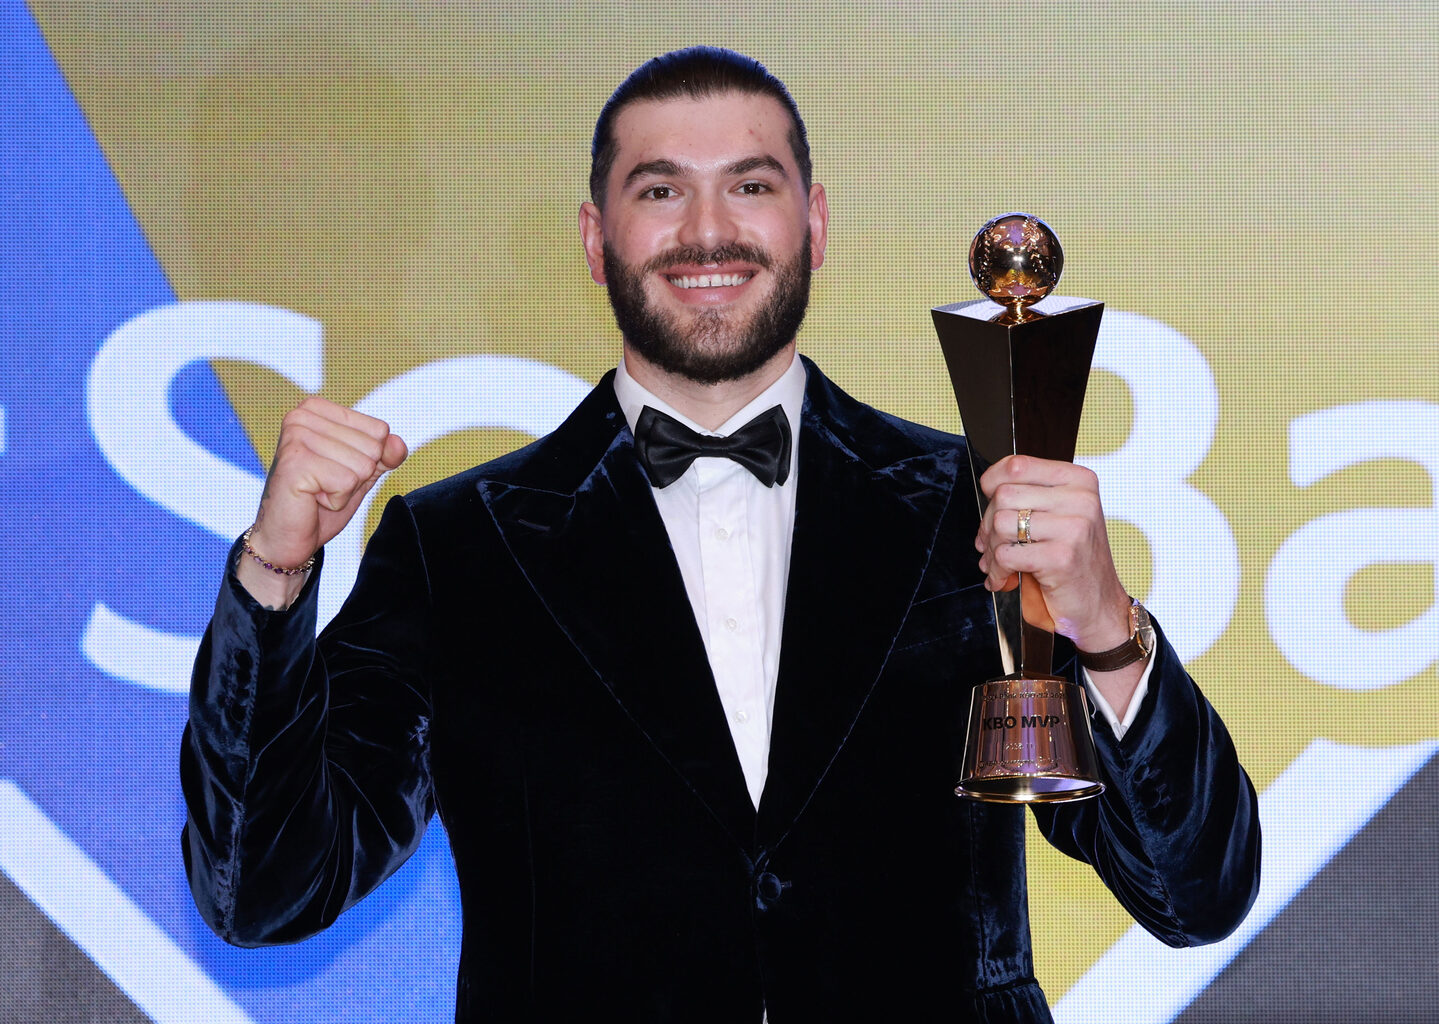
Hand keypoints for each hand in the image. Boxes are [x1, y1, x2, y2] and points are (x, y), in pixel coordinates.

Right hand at [239, 397, 406, 605]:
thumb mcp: (361, 473)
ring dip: (345, 489)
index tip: (335, 471)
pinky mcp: (296, 462)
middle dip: (356, 477)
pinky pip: (347, 482)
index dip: (366, 460)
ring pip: (363, 465)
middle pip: (373, 447)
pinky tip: (312, 499)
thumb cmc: (320, 501)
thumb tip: (398, 443)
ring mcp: (296, 437)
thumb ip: (384, 454)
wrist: (286, 537)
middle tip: (325, 485)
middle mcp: (302, 416)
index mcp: (317, 409)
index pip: (379, 430)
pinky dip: (336, 499)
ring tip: (317, 492)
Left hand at [974, 454, 1130, 653]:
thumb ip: (1029, 497)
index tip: (990, 506)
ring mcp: (1074, 527)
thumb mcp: (1058, 517)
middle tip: (991, 546)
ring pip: (1000, 524)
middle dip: (988, 525)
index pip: (1017, 465)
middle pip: (1003, 495)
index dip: (991, 486)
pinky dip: (997, 572)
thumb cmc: (1073, 562)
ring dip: (991, 551)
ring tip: (1000, 565)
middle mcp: (1081, 499)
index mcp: (1079, 481)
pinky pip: (1005, 555)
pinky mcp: (1062, 557)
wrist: (1100, 607)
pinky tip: (1005, 580)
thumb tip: (987, 491)